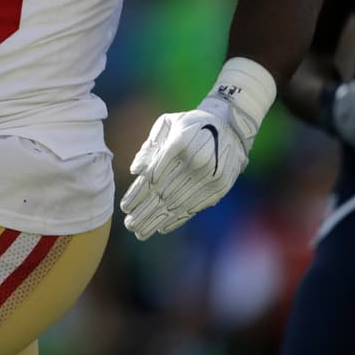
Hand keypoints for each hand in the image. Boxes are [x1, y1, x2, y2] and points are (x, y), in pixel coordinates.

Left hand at [121, 58, 274, 240]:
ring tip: (140, 231)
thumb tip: (135, 171)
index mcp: (181, 142)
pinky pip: (195, 207)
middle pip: (164, 194)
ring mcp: (211, 176)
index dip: (137, 193)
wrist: (231, 127)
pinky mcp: (220, 187)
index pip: (153, 175)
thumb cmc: (191, 125)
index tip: (124, 207)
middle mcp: (197, 161)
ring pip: (178, 205)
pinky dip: (177, 219)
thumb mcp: (168, 123)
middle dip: (144, 211)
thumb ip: (150, 146)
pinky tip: (162, 227)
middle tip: (129, 225)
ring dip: (157, 220)